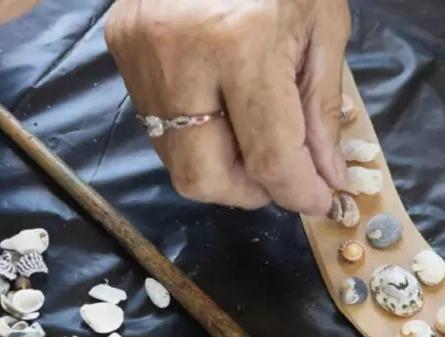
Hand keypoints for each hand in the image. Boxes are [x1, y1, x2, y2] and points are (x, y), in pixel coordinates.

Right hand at [105, 0, 350, 215]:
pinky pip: (156, 119)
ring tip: (253, 136)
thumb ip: (320, 110)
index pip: (269, 156)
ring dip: (219, 166)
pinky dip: (194, 130)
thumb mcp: (321, 27)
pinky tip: (220, 103)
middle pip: (202, 178)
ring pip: (173, 157)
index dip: (297, 192)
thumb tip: (325, 178)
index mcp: (244, 44)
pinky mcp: (119, 46)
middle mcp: (182, 56)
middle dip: (247, 193)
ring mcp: (141, 53)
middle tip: (278, 176)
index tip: (318, 199)